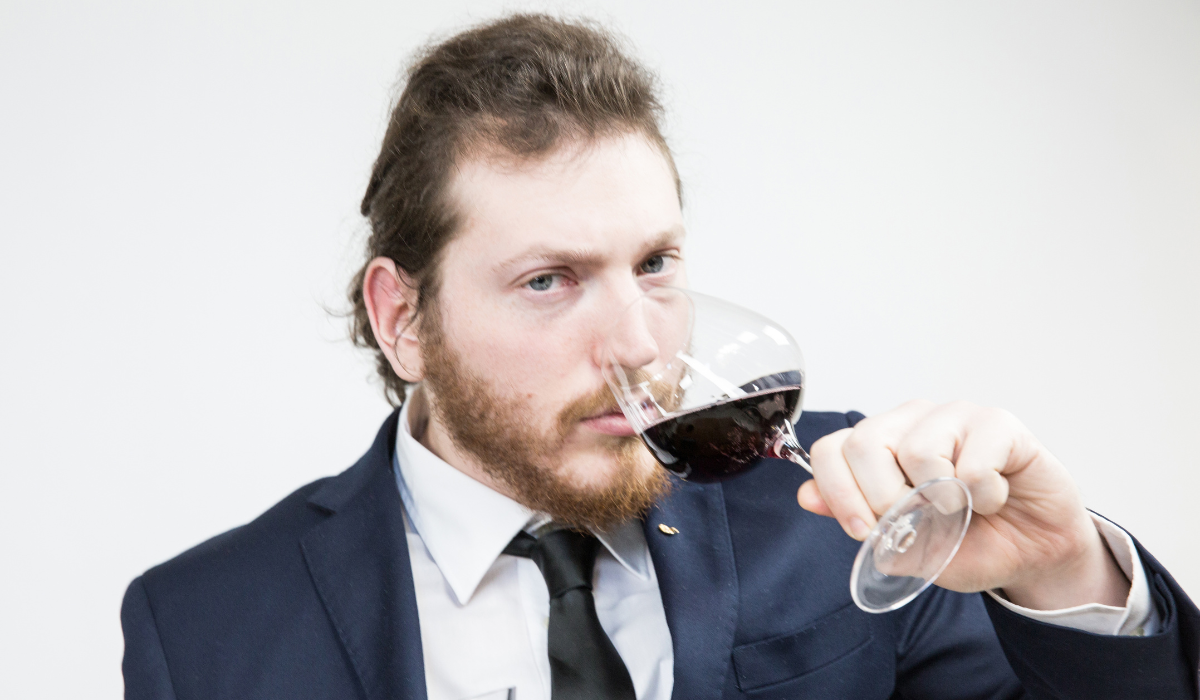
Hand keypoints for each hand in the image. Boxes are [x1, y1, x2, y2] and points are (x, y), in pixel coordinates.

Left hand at [797, 400, 1129, 609]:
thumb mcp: (908, 549)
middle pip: (864, 444)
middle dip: (884, 499)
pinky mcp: (997, 423)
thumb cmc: (971, 541)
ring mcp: (953, 415)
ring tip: (962, 507)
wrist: (1033, 551)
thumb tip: (807, 497)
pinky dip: (984, 497)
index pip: (831, 451)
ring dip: (941, 499)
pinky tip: (993, 496)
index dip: (839, 494)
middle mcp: (910, 422)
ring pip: (917, 450)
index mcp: (880, 445)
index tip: (863, 530)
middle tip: (918, 521)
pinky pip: (972, 464)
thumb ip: (862, 524)